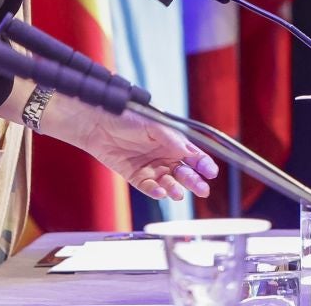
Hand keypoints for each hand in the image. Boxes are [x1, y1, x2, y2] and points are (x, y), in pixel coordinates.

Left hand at [43, 99, 218, 202]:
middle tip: (203, 190)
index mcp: (173, 141)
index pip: (194, 156)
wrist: (99, 123)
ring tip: (178, 193)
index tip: (211, 173)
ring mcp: (151, 167)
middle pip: (184, 172)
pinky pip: (149, 187)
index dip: (204, 164)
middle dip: (195, 181)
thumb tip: (188, 152)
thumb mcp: (154, 125)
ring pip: (169, 183)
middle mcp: (165, 156)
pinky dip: (156, 192)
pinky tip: (160, 193)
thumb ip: (171, 140)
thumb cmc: (128, 117)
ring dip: (175, 189)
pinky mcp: (136, 176)